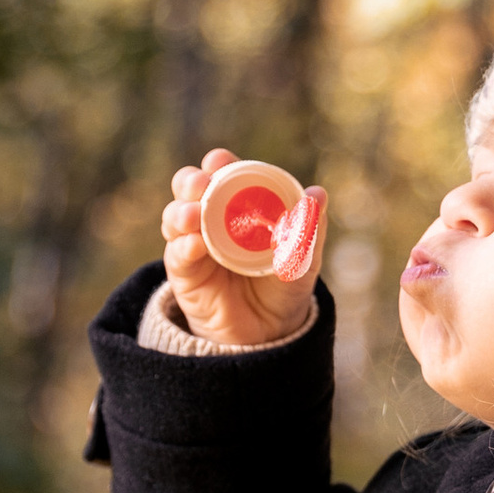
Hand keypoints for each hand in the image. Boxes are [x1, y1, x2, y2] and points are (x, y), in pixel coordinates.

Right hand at [159, 148, 329, 347]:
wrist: (269, 330)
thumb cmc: (283, 283)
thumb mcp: (302, 256)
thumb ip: (308, 226)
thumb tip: (318, 194)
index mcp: (238, 202)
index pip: (222, 172)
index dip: (218, 163)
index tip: (220, 162)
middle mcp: (211, 217)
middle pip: (188, 188)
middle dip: (190, 181)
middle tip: (202, 184)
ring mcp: (193, 242)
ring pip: (175, 217)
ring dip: (181, 212)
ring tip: (192, 216)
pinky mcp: (185, 272)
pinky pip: (177, 255)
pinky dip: (183, 246)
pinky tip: (195, 245)